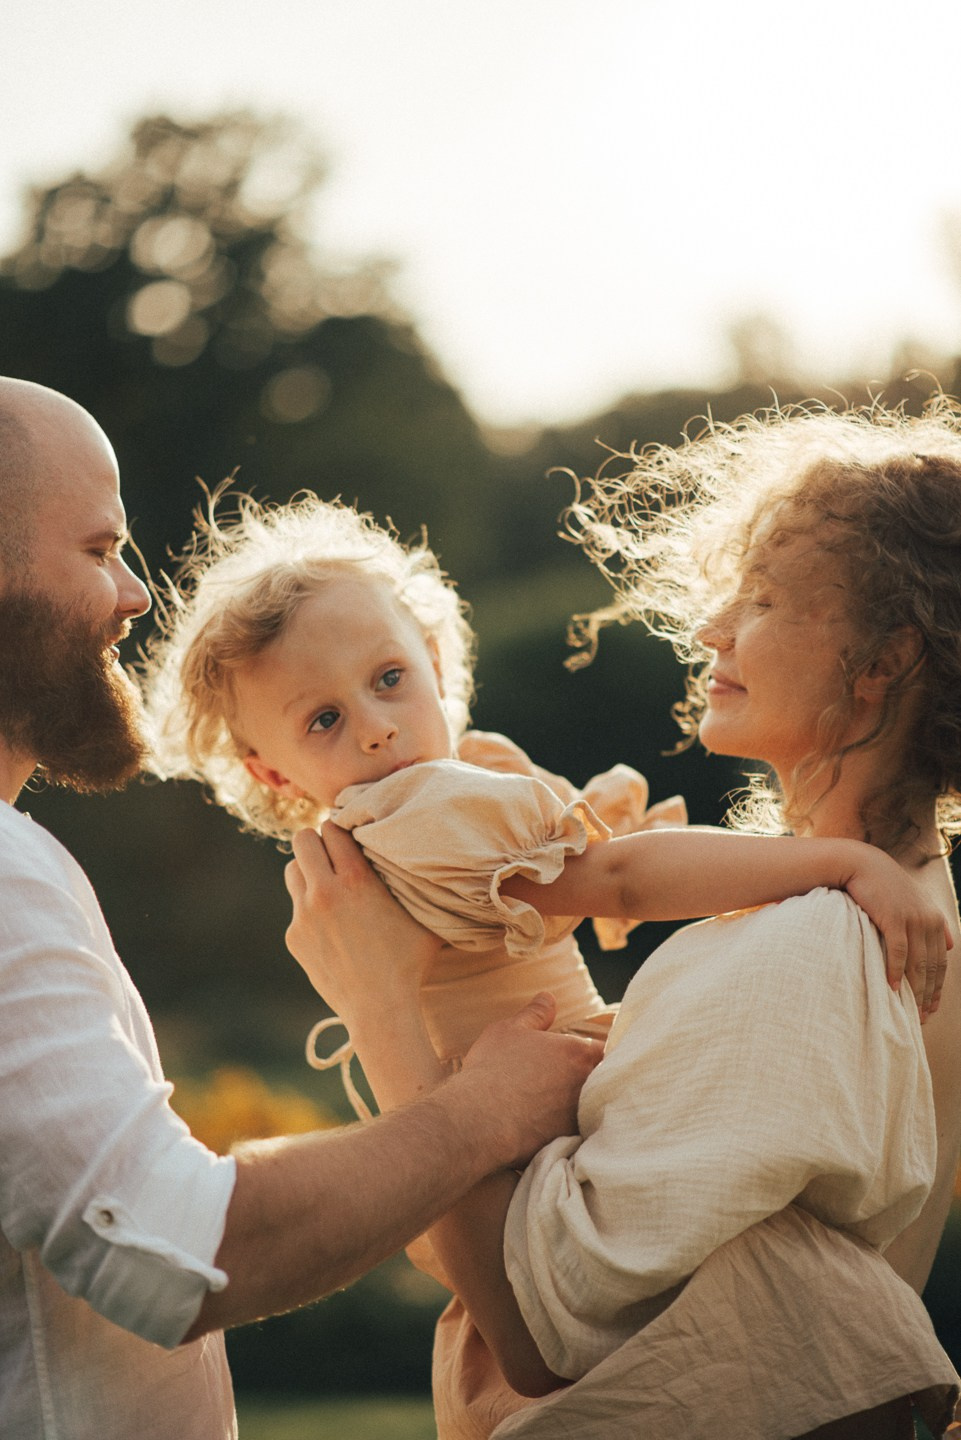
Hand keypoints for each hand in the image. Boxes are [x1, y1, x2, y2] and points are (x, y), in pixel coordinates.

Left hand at [284, 823, 439, 1021]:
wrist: (379, 1008)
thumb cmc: (409, 961)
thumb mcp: (422, 914)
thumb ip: (414, 881)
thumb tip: (424, 858)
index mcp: (356, 879)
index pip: (333, 827)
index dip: (343, 829)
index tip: (352, 837)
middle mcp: (324, 892)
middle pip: (302, 839)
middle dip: (317, 842)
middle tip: (333, 853)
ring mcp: (304, 915)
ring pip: (292, 870)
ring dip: (309, 871)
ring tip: (329, 884)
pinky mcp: (294, 936)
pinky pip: (296, 907)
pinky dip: (310, 907)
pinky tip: (332, 925)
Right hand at [456, 992, 604, 1167]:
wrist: (478, 1119)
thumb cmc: (493, 1068)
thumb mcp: (509, 1030)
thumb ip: (535, 1013)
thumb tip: (549, 997)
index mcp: (578, 1051)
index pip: (604, 1048)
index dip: (594, 1052)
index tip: (582, 1055)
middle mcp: (587, 1083)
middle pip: (602, 1078)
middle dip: (591, 1077)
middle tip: (566, 1080)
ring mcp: (580, 1114)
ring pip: (593, 1106)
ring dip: (581, 1103)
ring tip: (556, 1104)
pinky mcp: (569, 1140)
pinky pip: (578, 1131)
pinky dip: (568, 1126)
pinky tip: (549, 1125)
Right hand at [843, 860, 951, 1018]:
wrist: (861, 864)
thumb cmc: (884, 885)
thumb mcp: (914, 901)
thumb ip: (933, 923)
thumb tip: (949, 946)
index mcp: (935, 919)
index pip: (941, 961)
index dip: (938, 986)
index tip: (931, 1007)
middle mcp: (928, 920)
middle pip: (932, 966)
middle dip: (928, 994)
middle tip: (922, 1017)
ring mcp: (912, 919)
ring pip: (918, 963)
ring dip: (915, 989)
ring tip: (911, 1011)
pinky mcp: (894, 918)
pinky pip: (898, 952)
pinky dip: (896, 972)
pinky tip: (893, 988)